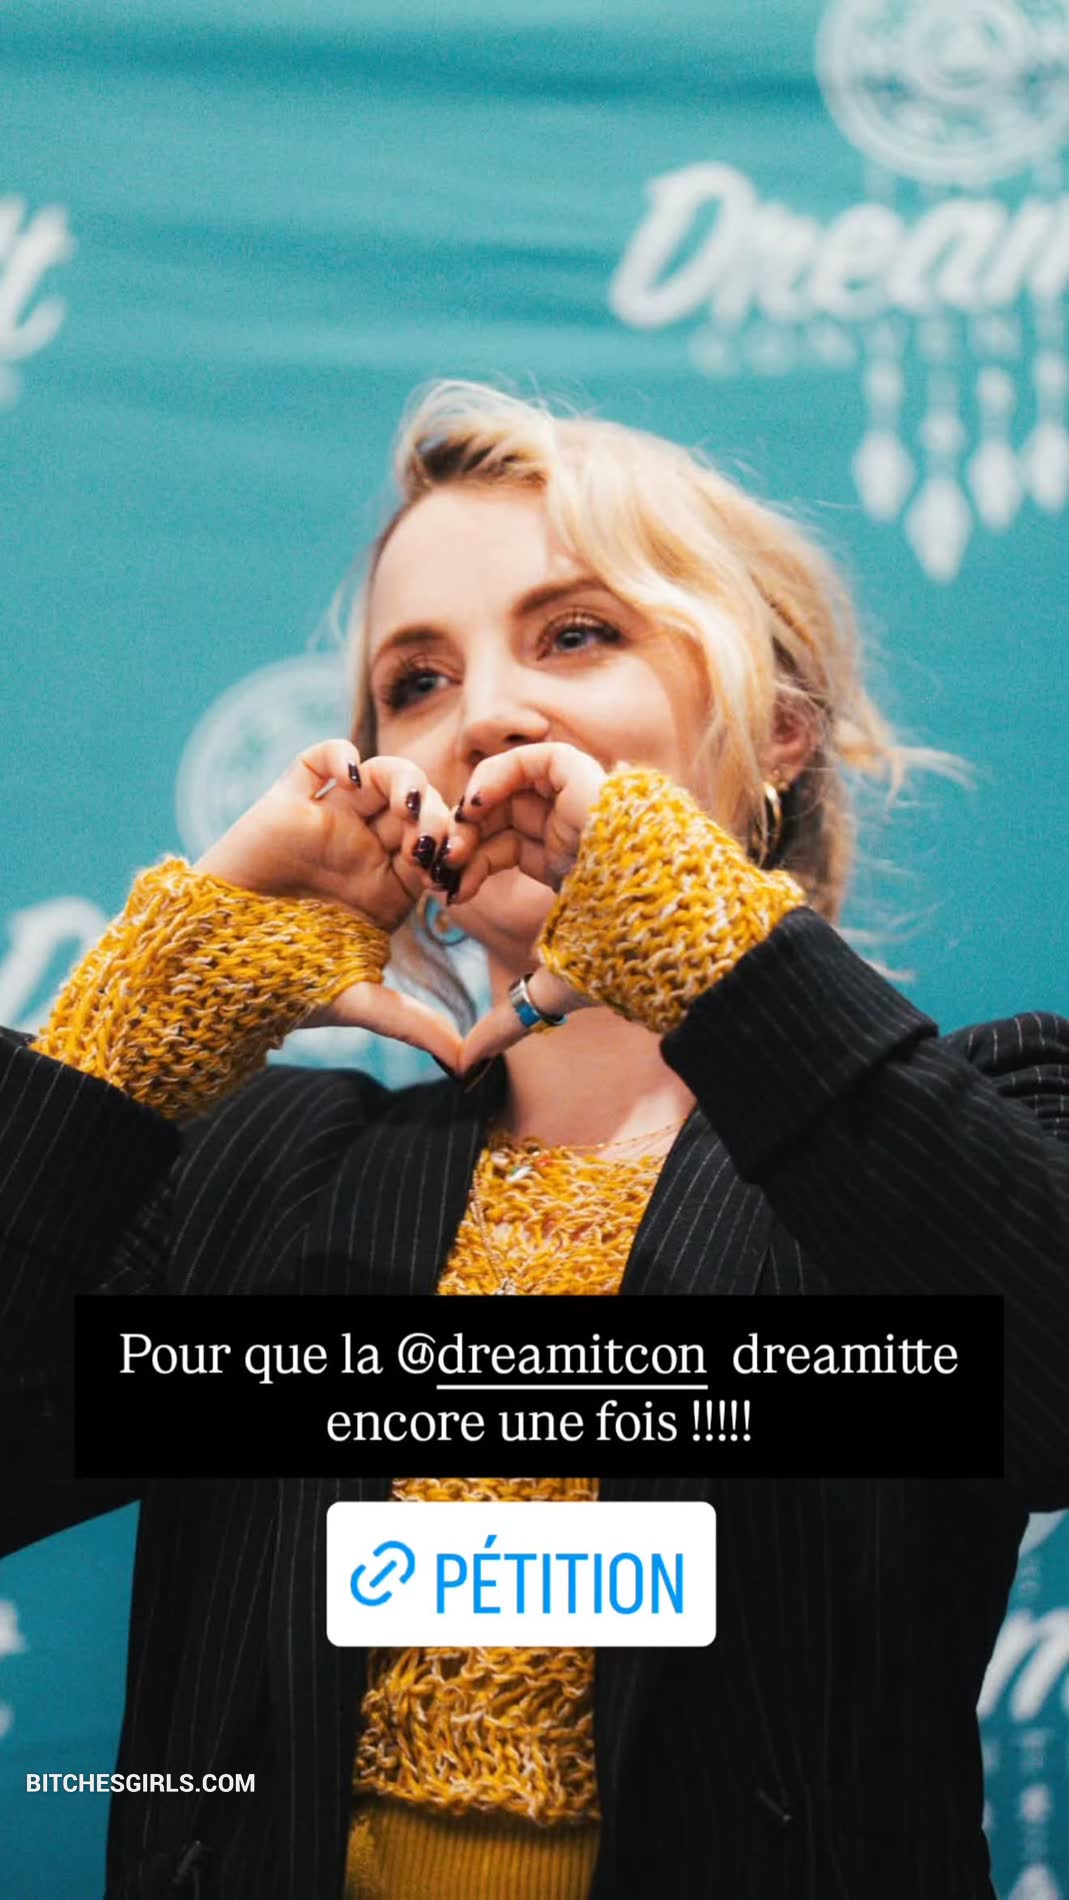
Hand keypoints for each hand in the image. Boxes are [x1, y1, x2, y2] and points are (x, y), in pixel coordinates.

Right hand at [195, 739, 462, 1067]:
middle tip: (435, 836)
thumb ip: (410, 1021)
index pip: (439, 852)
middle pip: (417, 809)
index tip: (453, 870)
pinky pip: (318, 760)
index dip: (454, 852)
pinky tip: (354, 777)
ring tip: (406, 805)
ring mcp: (326, 824)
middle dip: (437, 814)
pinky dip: (341, 754)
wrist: (209, 970)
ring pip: (378, 779)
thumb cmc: (277, 987)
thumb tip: (466, 1061)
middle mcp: (362, 852)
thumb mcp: (353, 1001)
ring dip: (404, 781)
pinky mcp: (285, 804)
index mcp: (388, 890)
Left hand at [441, 742, 608, 1074]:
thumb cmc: (623, 962)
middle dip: (463, 840)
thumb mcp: (552, 987)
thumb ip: (507, 1016)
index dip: (469, 867)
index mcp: (567, 870)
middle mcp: (574, 834)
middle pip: (501, 818)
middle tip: (439, 867)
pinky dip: (501, 772)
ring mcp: (585, 805)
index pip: (504, 851)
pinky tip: (477, 806)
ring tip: (456, 841)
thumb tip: (465, 1064)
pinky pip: (540, 756)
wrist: (668, 935)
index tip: (443, 894)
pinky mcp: (592, 781)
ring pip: (515, 785)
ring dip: (473, 809)